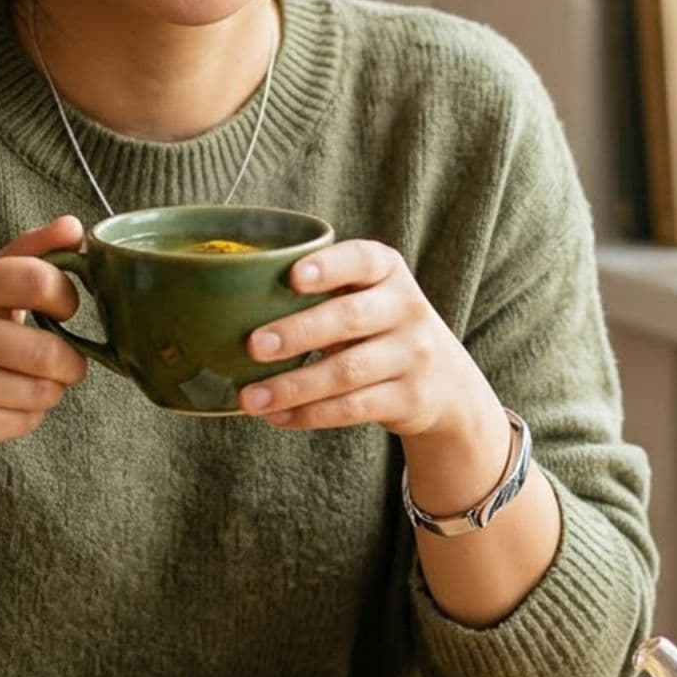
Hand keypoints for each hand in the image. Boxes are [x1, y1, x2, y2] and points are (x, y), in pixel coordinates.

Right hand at [0, 215, 87, 463]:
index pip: (39, 280)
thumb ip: (27, 254)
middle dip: (71, 363)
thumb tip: (75, 226)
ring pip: (41, 392)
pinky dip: (29, 416)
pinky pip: (24, 422)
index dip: (67, 298)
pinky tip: (6, 404)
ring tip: (35, 383)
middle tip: (66, 363)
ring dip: (52, 391)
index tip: (65, 310)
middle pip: (48, 351)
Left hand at [237, 239, 490, 438]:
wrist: (444, 379)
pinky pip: (353, 408)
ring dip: (293, 386)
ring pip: (347, 371)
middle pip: (350, 318)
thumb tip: (232, 303)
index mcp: (388, 271)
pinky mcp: (409, 398)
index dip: (329, 267)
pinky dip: (310, 414)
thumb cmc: (378, 324)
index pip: (363, 260)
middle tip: (252, 346)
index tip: (293, 277)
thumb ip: (321, 290)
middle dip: (298, 332)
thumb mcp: (365, 294)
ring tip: (250, 397)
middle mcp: (406, 308)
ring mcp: (412, 355)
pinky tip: (277, 416)